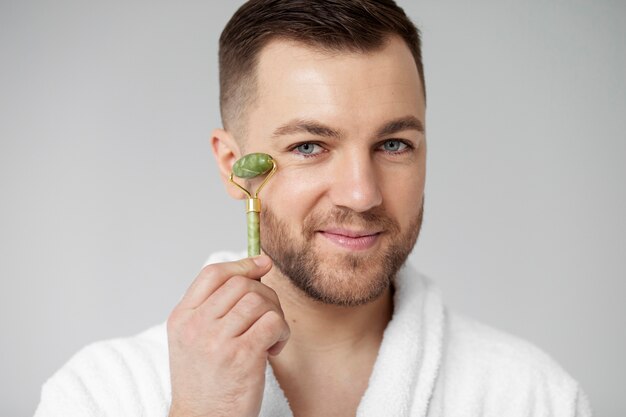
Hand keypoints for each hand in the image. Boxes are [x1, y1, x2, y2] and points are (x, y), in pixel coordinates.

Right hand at [167, 255, 289, 416]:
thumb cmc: (205, 381)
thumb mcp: (194, 338)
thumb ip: (215, 306)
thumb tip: (256, 265)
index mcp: (182, 317)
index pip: (213, 273)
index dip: (242, 264)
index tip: (262, 264)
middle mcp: (196, 326)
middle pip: (241, 284)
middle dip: (264, 295)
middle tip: (267, 317)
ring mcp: (217, 341)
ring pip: (259, 301)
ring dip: (274, 315)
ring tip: (269, 337)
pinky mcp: (241, 356)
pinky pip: (273, 322)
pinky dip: (281, 333)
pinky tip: (273, 349)